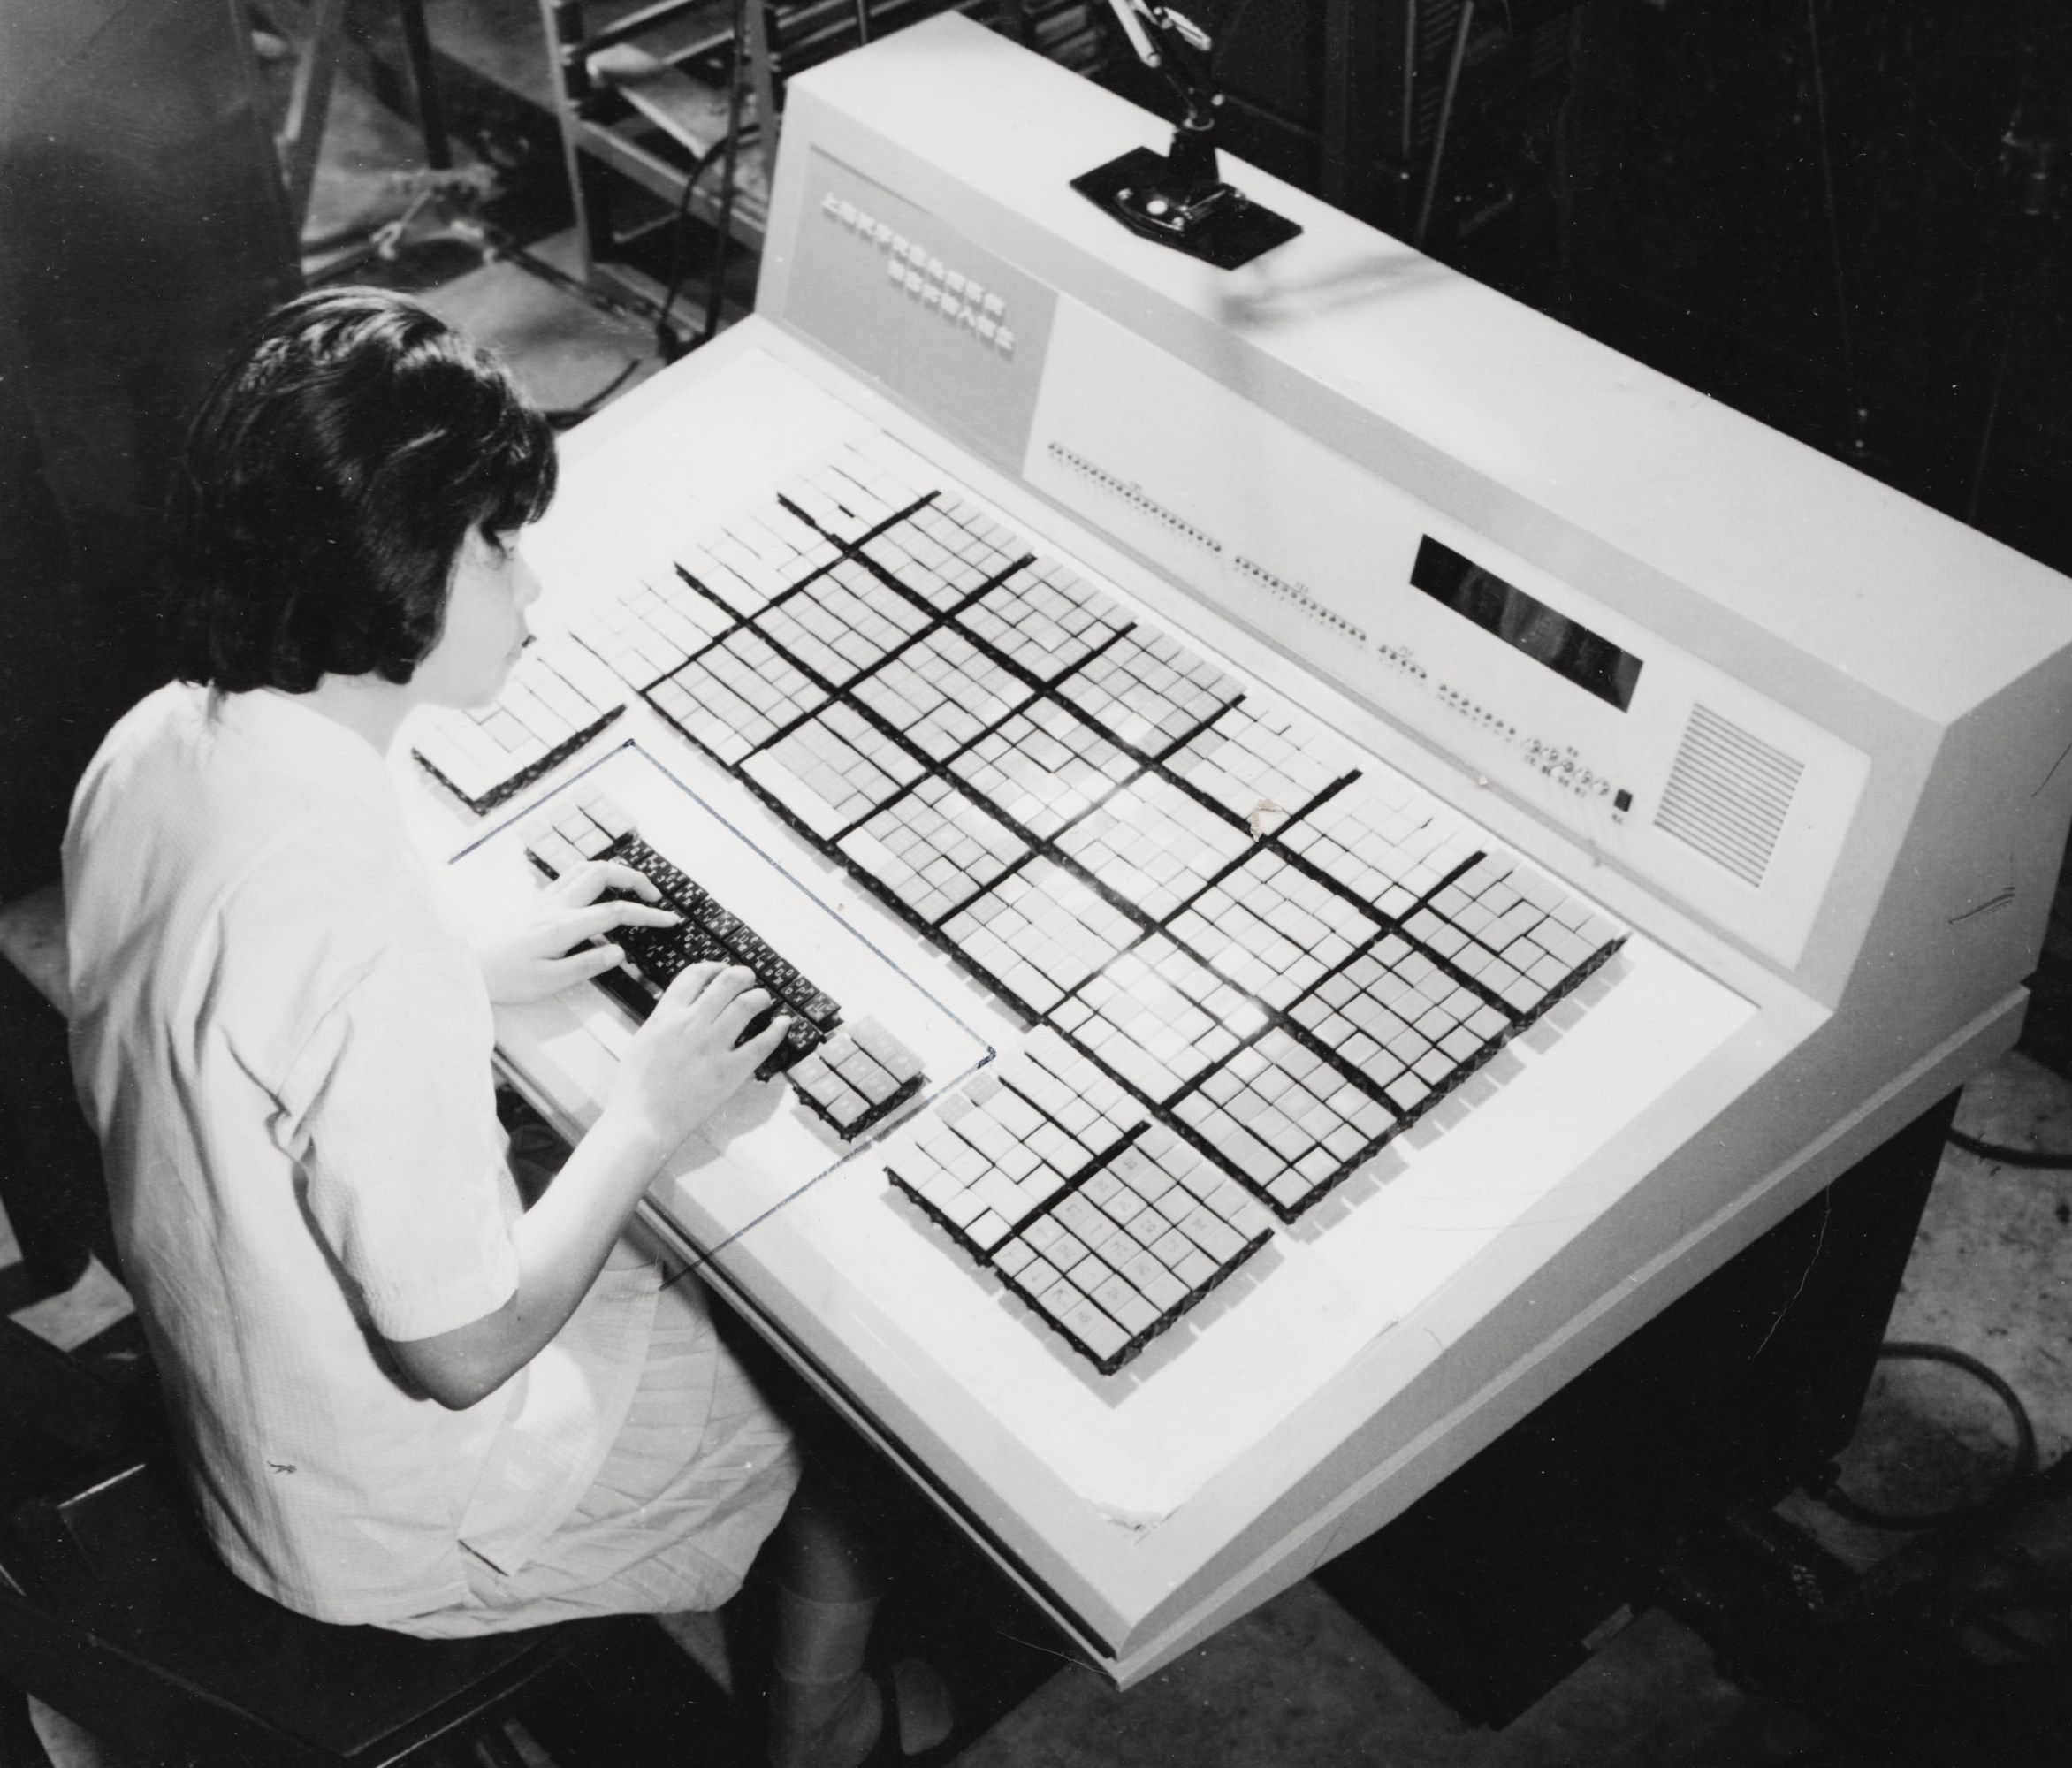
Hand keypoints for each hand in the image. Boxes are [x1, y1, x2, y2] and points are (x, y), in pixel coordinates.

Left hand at [474, 860, 682, 1003]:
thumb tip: (619, 951)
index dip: (647, 915)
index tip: (670, 921)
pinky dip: (593, 876)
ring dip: (614, 872)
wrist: (468, 968)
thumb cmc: (506, 979)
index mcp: (563, 926)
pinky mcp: (536, 903)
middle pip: (602, 874)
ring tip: (632, 888)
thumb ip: (587, 965)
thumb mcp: (548, 982)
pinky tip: (598, 891)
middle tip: (654, 898)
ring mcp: (544, 901)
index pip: (615, 912)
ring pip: (585, 869)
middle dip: (635, 879)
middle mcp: (555, 906)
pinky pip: (570, 877)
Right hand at [605, 962, 789, 1155]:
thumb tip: (678, 1009)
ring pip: (747, 1005)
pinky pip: (762, 1044)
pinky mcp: (730, 1071)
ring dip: (760, 997)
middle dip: (743, 975)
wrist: (641, 1121)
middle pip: (727, 982)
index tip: (722, 970)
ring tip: (764, 999)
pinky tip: (783, 1023)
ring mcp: (712, 1047)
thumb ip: (662, 1021)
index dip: (713, 967)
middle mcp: (691, 1024)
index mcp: (666, 1016)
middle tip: (750, 979)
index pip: (694, 975)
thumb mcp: (642, 1041)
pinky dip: (777, 1030)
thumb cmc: (635, 1089)